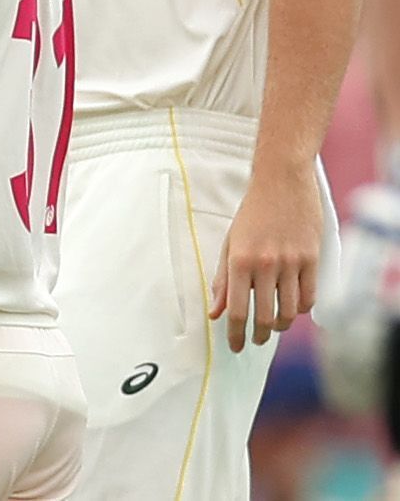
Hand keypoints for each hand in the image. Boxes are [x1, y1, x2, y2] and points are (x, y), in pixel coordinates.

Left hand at [210, 163, 322, 352]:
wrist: (281, 182)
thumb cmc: (251, 213)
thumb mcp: (230, 244)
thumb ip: (222, 280)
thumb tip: (214, 312)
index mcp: (239, 260)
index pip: (237, 309)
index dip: (235, 333)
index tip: (235, 346)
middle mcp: (266, 264)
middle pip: (266, 316)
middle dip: (259, 335)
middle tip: (256, 340)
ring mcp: (291, 262)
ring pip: (290, 312)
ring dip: (281, 326)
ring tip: (274, 327)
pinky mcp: (312, 259)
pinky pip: (310, 297)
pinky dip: (301, 310)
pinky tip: (293, 309)